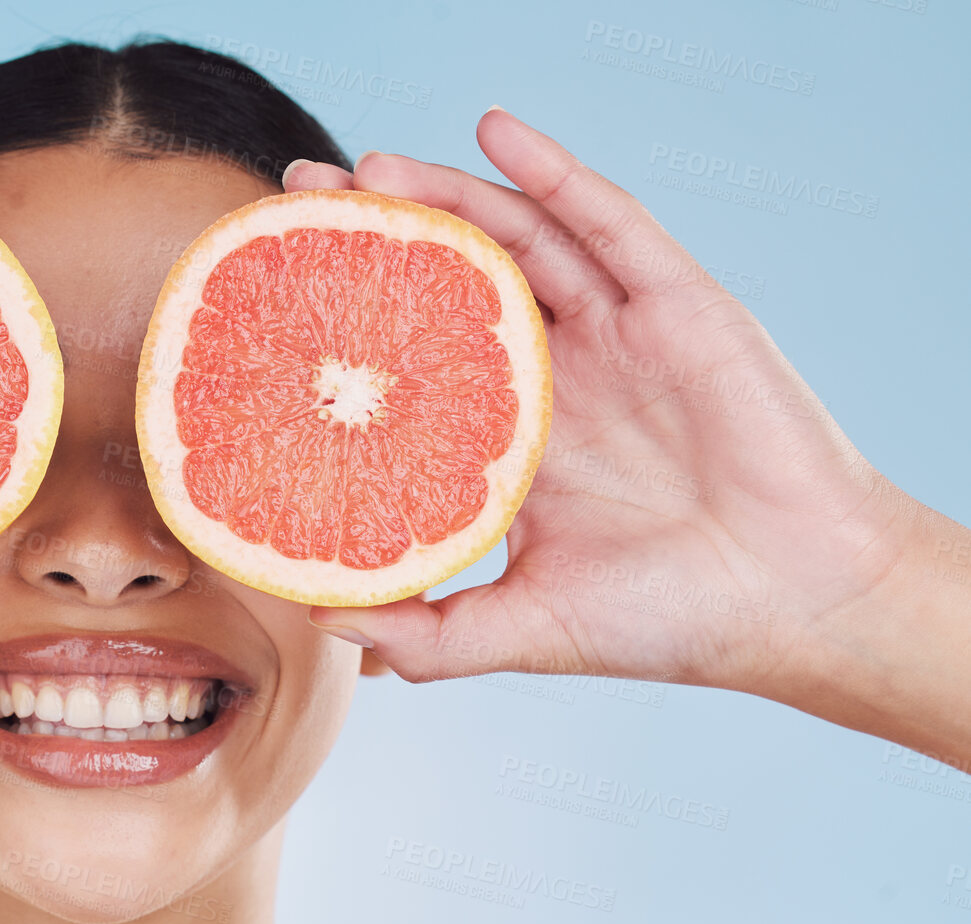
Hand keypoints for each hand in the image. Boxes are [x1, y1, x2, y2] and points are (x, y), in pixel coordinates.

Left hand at [291, 108, 928, 703]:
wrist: (796, 603)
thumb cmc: (671, 620)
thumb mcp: (528, 629)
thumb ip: (431, 635)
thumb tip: (329, 623)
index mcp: (516, 438)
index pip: (416, 358)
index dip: (352, 322)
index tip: (278, 299)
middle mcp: (558, 373)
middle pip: (454, 279)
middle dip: (379, 235)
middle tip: (301, 202)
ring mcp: (615, 334)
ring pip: (517, 238)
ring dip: (444, 193)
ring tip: (368, 166)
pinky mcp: (676, 304)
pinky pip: (609, 221)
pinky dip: (553, 173)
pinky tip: (494, 135)